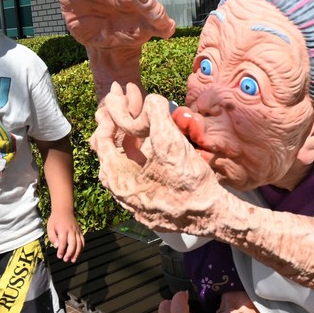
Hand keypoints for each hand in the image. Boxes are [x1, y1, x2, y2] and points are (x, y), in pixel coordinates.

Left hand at [47, 211, 84, 262]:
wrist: (64, 210)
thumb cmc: (55, 220)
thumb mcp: (50, 227)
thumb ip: (52, 237)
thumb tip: (56, 246)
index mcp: (63, 229)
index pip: (63, 242)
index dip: (61, 250)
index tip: (59, 256)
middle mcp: (71, 231)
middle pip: (72, 243)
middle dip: (70, 253)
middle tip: (65, 259)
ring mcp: (77, 231)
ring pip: (79, 243)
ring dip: (77, 253)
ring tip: (73, 260)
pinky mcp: (80, 232)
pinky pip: (82, 241)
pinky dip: (81, 248)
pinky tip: (78, 254)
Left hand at [90, 83, 223, 234]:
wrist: (211, 215)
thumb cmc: (189, 181)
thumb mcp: (171, 142)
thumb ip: (156, 114)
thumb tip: (151, 99)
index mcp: (118, 177)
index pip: (102, 139)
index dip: (110, 114)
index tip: (120, 97)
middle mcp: (120, 191)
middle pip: (108, 152)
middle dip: (115, 126)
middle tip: (122, 105)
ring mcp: (133, 200)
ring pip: (121, 164)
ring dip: (127, 141)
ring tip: (136, 121)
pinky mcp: (147, 205)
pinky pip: (134, 176)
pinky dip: (138, 156)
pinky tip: (150, 146)